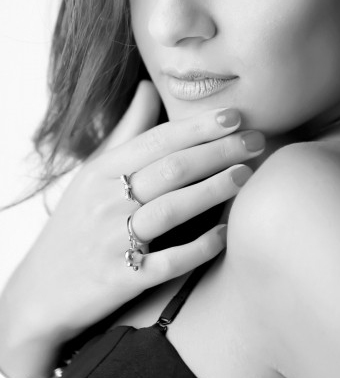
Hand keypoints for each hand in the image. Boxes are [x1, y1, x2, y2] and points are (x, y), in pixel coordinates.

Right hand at [0, 80, 263, 362]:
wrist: (42, 291)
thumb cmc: (77, 223)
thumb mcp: (92, 172)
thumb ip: (127, 130)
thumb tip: (149, 86)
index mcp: (102, 171)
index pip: (158, 140)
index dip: (199, 126)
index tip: (235, 115)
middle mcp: (107, 202)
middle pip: (172, 169)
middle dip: (219, 151)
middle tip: (257, 140)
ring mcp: (114, 241)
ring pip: (171, 210)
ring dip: (213, 190)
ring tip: (247, 175)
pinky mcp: (122, 280)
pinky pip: (167, 262)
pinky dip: (198, 248)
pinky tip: (225, 234)